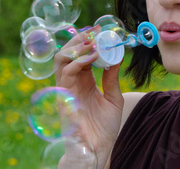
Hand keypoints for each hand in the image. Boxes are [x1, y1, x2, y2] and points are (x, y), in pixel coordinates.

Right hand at [54, 25, 123, 167]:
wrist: (98, 149)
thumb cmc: (105, 128)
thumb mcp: (113, 98)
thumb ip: (112, 78)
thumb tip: (117, 57)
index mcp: (84, 82)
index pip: (81, 55)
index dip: (88, 42)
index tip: (99, 30)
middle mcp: (73, 83)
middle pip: (68, 54)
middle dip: (79, 39)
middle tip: (94, 31)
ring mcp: (67, 89)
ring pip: (62, 60)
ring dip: (76, 47)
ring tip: (91, 41)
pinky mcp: (64, 97)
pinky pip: (65, 74)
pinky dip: (77, 62)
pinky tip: (91, 57)